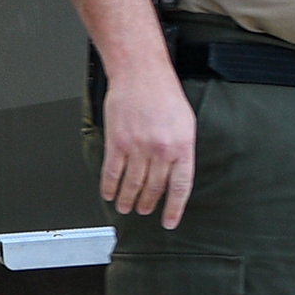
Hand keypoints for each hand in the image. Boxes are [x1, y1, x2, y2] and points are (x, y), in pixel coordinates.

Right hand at [98, 67, 196, 226]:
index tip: (169, 221)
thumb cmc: (163, 92)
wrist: (140, 72)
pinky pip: (113, 171)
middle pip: (154, 188)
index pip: (180, 187)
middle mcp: (161, 150)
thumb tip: (176, 173)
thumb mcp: (185, 122)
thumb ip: (182, 149)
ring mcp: (138, 147)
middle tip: (144, 210)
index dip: (174, 208)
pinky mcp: (118, 141)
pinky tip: (108, 193)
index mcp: (182, 146)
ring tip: (125, 206)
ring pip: (133, 184)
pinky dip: (109, 185)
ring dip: (128, 199)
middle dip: (148, 203)